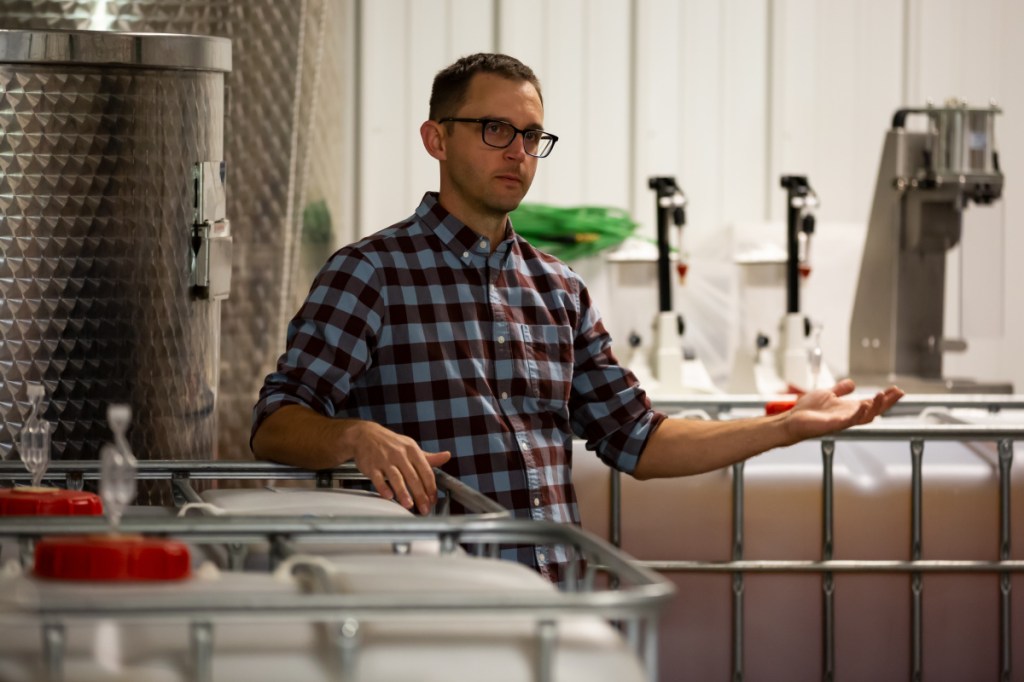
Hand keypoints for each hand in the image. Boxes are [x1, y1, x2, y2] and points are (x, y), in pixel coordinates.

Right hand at [345, 421, 451, 514]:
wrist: (365, 435)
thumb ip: (428, 457)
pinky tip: (389, 496)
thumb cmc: (391, 444)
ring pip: (396, 478)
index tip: (433, 499)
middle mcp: (400, 454)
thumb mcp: (411, 447)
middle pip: (413, 477)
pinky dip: (383, 487)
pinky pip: (378, 478)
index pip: (425, 470)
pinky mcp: (371, 466)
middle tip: (425, 508)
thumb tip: (446, 456)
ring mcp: (385, 460)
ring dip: (403, 492)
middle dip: (420, 494)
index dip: (430, 487)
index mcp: (412, 450)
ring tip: (409, 505)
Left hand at [782, 379, 903, 443]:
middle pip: (874, 411)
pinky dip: (857, 414)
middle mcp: (848, 416)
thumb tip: (852, 383)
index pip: (872, 403)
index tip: (897, 389)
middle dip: (887, 402)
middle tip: (898, 393)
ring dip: (876, 407)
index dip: (885, 398)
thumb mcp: (827, 394)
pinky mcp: (833, 425)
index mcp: (848, 409)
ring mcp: (842, 421)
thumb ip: (840, 390)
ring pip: (865, 417)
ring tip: (884, 396)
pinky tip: (863, 405)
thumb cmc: (808, 410)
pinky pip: (849, 421)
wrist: (792, 420)